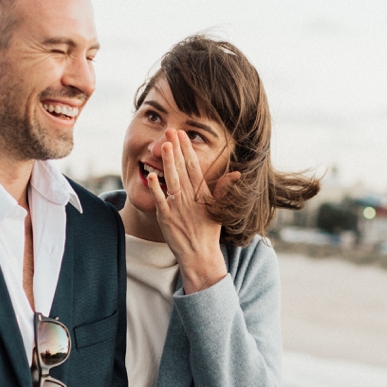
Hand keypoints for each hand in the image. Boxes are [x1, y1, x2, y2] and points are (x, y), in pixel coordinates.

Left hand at [145, 131, 238, 293]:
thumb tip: (236, 173)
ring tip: (163, 144)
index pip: (194, 167)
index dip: (188, 150)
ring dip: (168, 162)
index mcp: (202, 194)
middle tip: (170, 131)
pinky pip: (160, 200)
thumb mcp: (219, 208)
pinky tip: (150, 174)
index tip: (183, 135)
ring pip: (172, 180)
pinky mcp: (166, 218)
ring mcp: (177, 207)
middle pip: (181, 169)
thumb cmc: (209, 231)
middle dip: (176, 149)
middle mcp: (190, 198)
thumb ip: (223, 188)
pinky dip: (156, 187)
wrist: (200, 255)